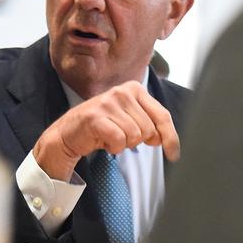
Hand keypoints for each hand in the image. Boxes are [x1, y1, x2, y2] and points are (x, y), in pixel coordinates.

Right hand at [32, 81, 180, 180]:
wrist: (69, 133)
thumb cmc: (102, 126)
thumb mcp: (129, 120)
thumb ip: (150, 125)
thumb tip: (163, 139)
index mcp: (134, 89)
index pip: (163, 116)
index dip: (171, 138)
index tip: (174, 154)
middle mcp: (122, 92)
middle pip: (149, 129)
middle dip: (137, 140)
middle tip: (120, 135)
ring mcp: (107, 103)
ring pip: (134, 136)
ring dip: (123, 143)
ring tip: (109, 136)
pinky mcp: (95, 117)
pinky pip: (118, 140)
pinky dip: (113, 147)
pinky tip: (103, 141)